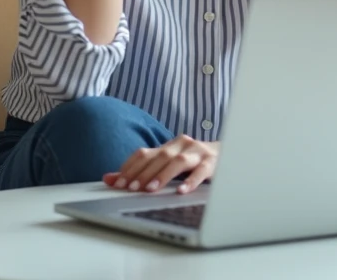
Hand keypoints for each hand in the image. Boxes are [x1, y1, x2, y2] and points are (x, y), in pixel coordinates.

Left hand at [103, 135, 218, 194]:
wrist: (228, 154)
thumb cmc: (192, 162)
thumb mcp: (166, 165)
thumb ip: (139, 171)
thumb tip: (108, 178)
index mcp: (168, 145)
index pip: (144, 153)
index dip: (130, 167)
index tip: (117, 184)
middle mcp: (181, 144)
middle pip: (159, 157)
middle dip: (143, 173)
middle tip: (131, 189)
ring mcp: (197, 152)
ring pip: (178, 161)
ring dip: (162, 175)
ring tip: (151, 189)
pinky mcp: (212, 162)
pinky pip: (201, 171)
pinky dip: (191, 181)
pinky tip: (182, 191)